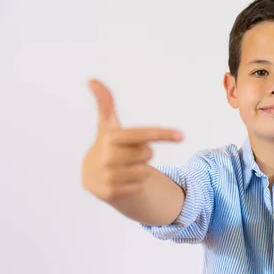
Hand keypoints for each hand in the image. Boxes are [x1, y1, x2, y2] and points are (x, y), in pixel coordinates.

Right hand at [81, 79, 183, 201]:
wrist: (91, 176)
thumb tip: (91, 79)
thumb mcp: (107, 126)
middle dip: (144, 153)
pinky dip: (136, 184)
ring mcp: (107, 176)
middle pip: (148, 154)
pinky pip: (140, 187)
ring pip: (145, 172)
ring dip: (141, 170)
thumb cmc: (108, 146)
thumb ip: (105, 103)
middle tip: (131, 154)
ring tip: (126, 167)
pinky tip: (124, 181)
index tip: (182, 136)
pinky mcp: (110, 194)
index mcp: (109, 138)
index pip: (142, 135)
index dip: (162, 134)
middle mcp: (106, 157)